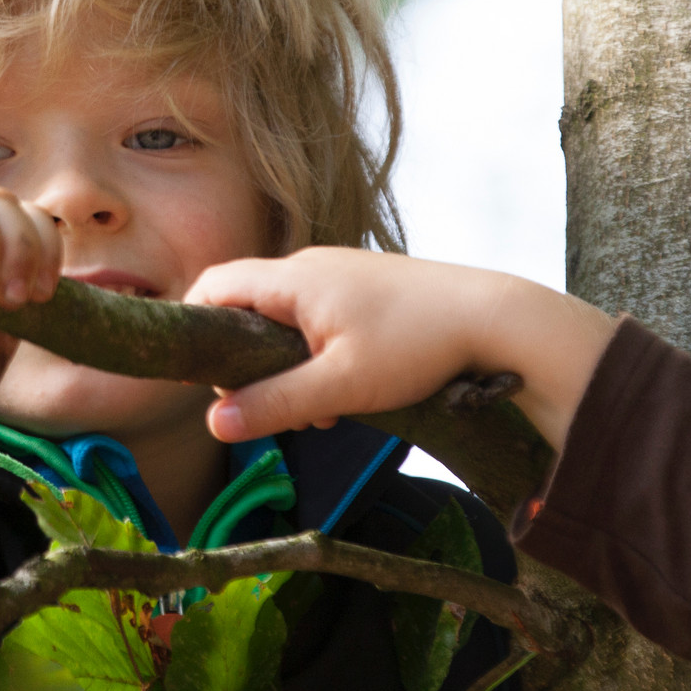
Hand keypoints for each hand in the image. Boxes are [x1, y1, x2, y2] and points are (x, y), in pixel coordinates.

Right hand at [185, 248, 614, 450]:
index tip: (199, 376)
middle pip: (247, 306)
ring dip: (288, 367)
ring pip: (285, 320)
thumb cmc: (416, 345)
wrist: (496, 319)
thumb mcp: (340, 386)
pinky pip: (318, 320)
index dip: (194, 325)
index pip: (213, 285)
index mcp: (293, 279)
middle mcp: (310, 267)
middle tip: (267, 408)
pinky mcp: (365, 289)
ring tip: (321, 411)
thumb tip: (213, 423)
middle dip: (247, 362)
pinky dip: (317, 357)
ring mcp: (339, 275)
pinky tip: (348, 395)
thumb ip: (275, 403)